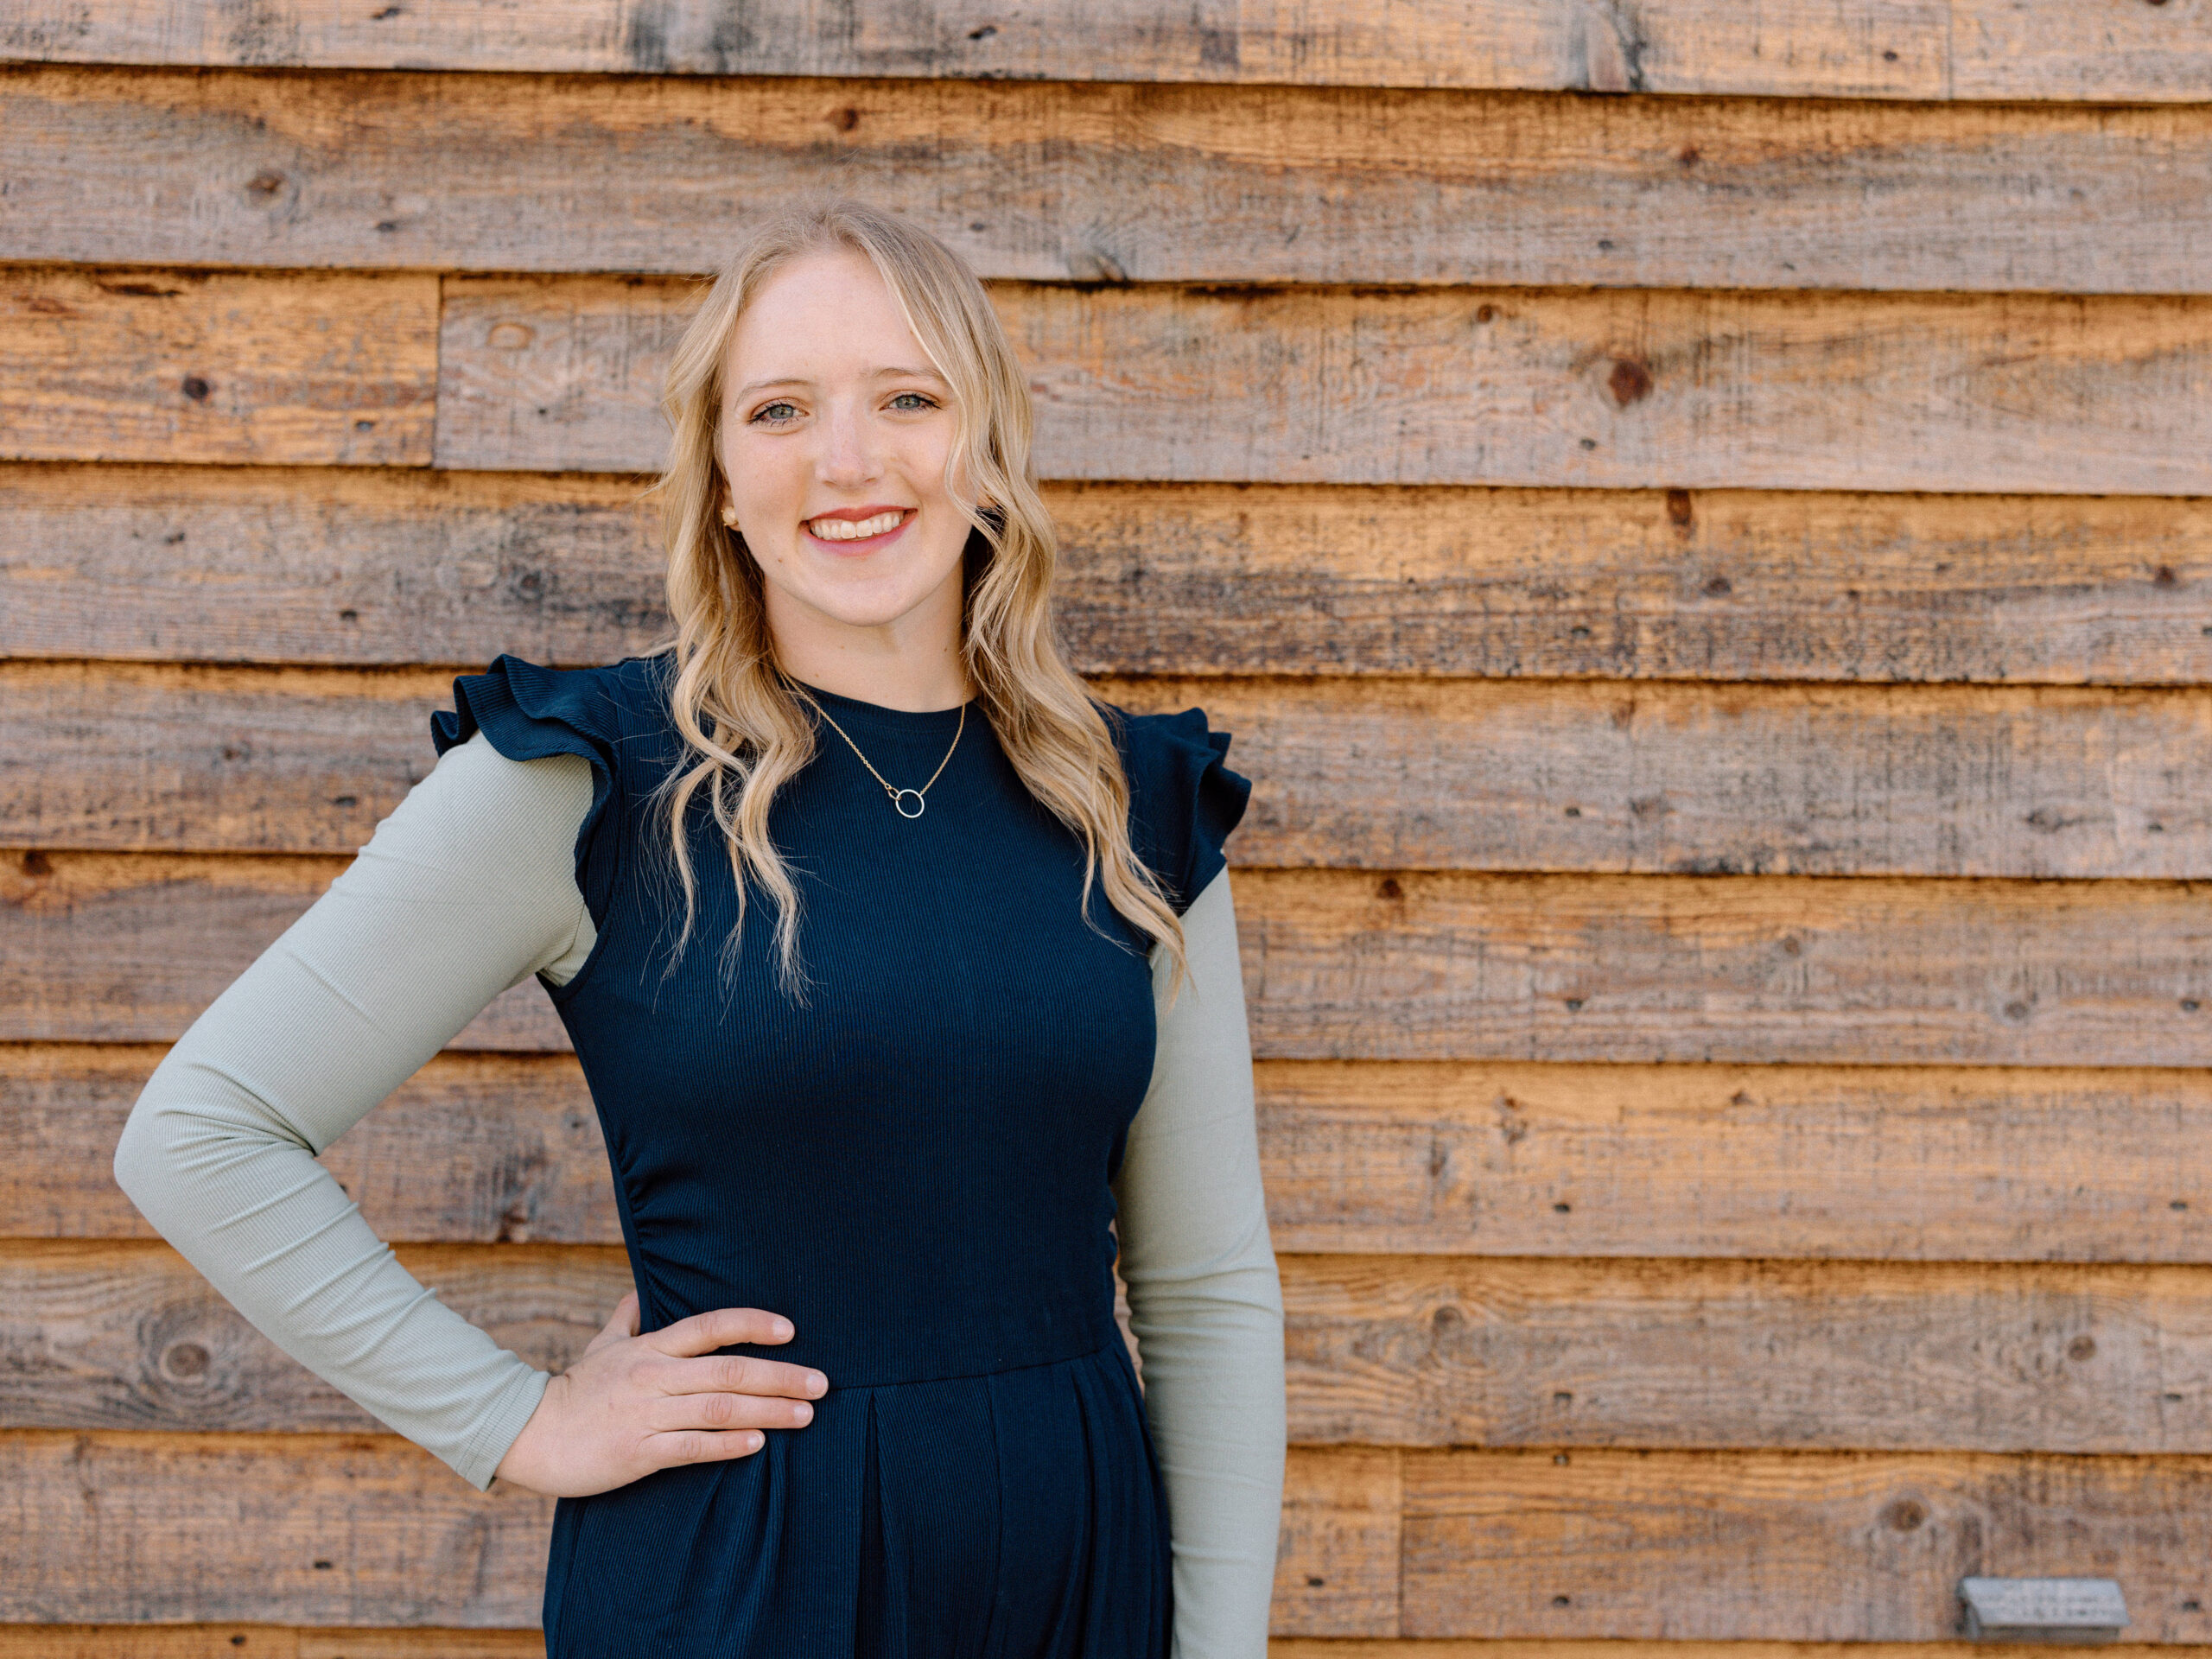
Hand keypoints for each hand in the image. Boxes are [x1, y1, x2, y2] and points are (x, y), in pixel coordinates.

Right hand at [494, 1291, 826, 1496]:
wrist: (529, 1434)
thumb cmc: (573, 1392)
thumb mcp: (600, 1347)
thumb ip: (627, 1319)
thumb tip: (640, 1291)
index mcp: (651, 1348)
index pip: (710, 1326)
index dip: (752, 1324)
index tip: (790, 1330)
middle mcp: (654, 1376)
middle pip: (728, 1371)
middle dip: (780, 1376)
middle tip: (821, 1384)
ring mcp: (647, 1414)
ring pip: (717, 1409)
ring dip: (767, 1412)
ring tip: (804, 1416)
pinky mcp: (638, 1452)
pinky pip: (690, 1447)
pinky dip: (726, 1445)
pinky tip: (757, 1445)